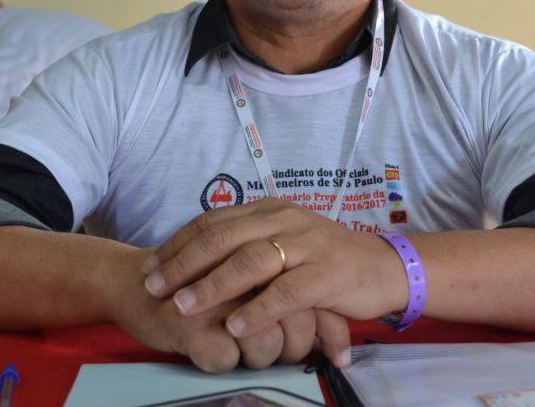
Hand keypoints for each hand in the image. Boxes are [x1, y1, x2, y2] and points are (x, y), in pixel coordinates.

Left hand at [140, 199, 404, 356]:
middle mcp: (285, 220)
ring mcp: (307, 245)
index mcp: (270, 210)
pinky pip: (285, 292)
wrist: (384, 267)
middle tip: (154, 286)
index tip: (150, 266)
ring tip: (183, 306)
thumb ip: (248, 242)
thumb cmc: (327, 259)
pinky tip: (234, 325)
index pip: (213, 221)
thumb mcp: (285, 241)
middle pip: (223, 237)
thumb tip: (196, 254)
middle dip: (183, 263)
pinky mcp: (327, 273)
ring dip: (212, 285)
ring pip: (250, 262)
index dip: (178, 244)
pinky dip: (257, 309)